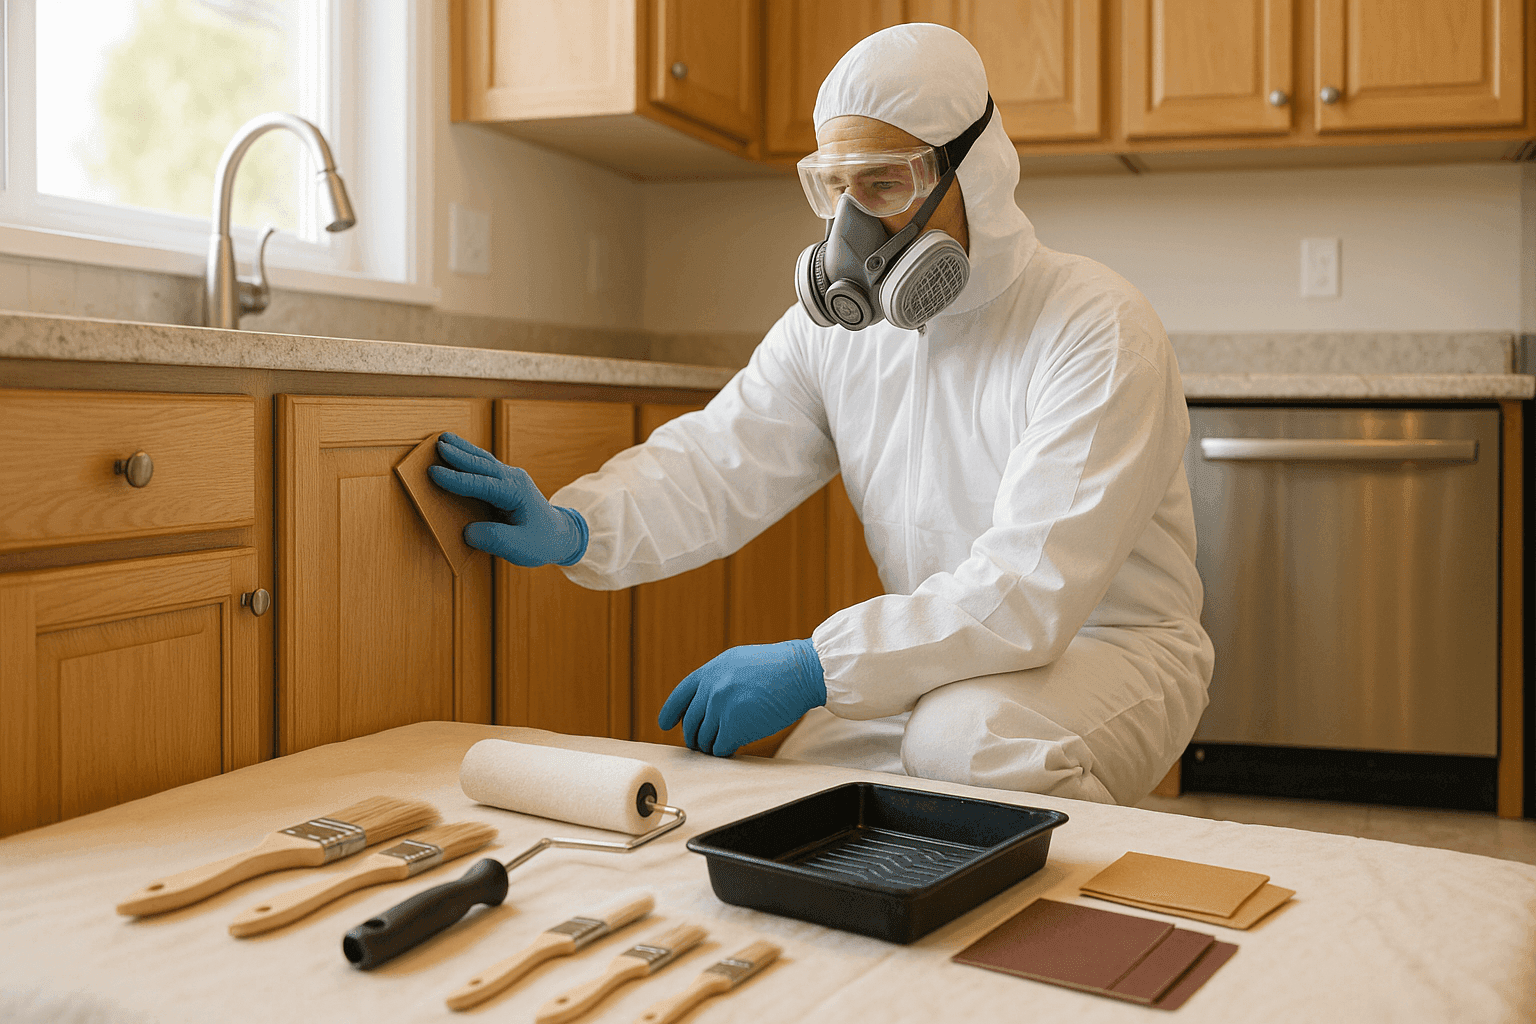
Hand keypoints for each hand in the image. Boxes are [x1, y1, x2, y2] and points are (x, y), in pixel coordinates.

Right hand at [427, 432, 588, 566]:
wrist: (560, 536)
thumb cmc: (541, 542)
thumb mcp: (519, 547)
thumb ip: (493, 539)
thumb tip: (467, 531)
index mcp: (516, 493)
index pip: (481, 484)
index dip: (456, 480)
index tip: (434, 473)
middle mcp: (513, 480)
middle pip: (481, 464)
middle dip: (457, 454)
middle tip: (435, 444)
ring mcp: (511, 478)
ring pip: (482, 460)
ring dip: (462, 449)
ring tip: (442, 438)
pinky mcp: (506, 482)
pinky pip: (484, 465)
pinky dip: (469, 456)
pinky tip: (458, 449)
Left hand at [658, 639, 826, 756]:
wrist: (801, 671)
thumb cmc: (777, 668)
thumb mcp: (739, 662)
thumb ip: (719, 679)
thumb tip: (705, 701)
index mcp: (711, 671)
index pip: (680, 695)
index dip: (670, 712)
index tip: (665, 724)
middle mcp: (711, 689)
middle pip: (690, 723)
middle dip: (693, 736)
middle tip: (700, 743)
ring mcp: (721, 708)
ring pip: (703, 739)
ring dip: (709, 746)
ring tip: (720, 745)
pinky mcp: (734, 727)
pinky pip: (719, 748)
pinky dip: (723, 752)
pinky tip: (731, 749)